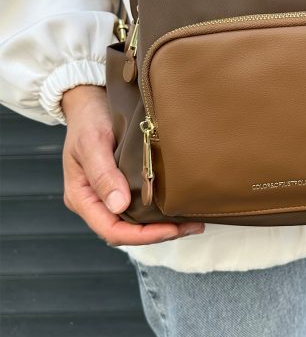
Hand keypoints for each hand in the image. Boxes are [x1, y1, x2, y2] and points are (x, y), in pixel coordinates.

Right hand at [61, 85, 204, 244]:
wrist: (90, 100)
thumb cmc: (88, 119)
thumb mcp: (92, 143)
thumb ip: (104, 175)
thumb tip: (119, 206)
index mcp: (82, 197)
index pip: (112, 230)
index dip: (142, 236)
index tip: (171, 229)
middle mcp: (95, 201)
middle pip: (126, 231)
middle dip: (159, 234)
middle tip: (192, 226)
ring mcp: (108, 194)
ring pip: (135, 222)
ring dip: (162, 226)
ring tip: (192, 220)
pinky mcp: (122, 184)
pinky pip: (139, 206)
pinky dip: (159, 211)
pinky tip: (178, 205)